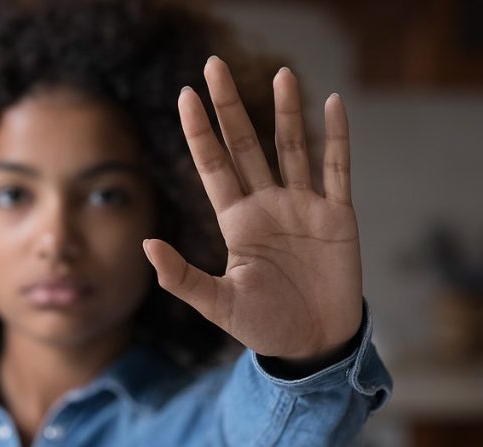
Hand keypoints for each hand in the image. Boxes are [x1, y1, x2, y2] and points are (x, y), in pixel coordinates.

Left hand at [143, 57, 361, 361]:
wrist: (314, 345)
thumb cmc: (264, 327)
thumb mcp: (218, 305)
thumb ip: (182, 276)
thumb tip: (145, 244)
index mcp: (237, 222)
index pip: (214, 166)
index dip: (200, 131)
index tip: (185, 95)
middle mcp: (267, 205)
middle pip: (246, 145)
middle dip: (231, 107)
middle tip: (215, 65)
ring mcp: (303, 206)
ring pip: (292, 147)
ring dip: (286, 111)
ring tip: (280, 73)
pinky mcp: (337, 215)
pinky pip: (337, 168)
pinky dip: (337, 137)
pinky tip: (332, 104)